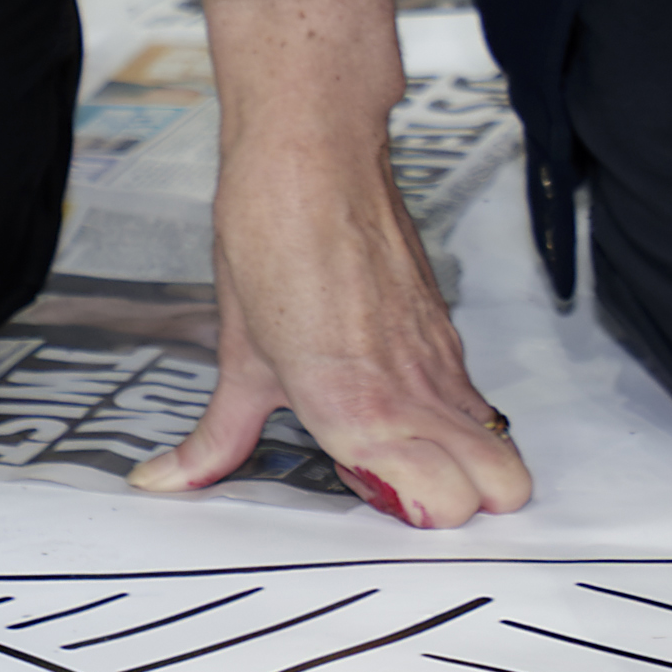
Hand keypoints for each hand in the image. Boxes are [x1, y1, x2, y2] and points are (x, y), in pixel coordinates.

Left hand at [131, 113, 530, 526]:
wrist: (312, 154)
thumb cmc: (272, 239)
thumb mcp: (239, 353)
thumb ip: (218, 435)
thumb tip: (170, 479)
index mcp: (357, 408)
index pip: (442, 505)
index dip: (414, 517)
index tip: (368, 503)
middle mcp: (414, 390)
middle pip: (501, 488)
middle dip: (461, 505)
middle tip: (396, 489)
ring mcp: (441, 358)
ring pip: (497, 444)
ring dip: (461, 464)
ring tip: (399, 453)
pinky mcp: (447, 330)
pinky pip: (472, 398)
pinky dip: (451, 419)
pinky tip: (399, 404)